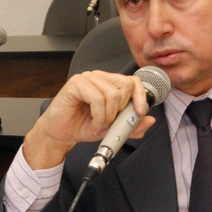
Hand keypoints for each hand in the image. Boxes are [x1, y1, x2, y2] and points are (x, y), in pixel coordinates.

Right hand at [23, 71, 155, 169]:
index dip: (140, 96)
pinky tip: (94, 124)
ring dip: (108, 117)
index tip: (141, 112)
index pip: (133, 82)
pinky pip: (97, 99)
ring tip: (100, 126)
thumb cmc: (84, 126)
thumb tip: (150, 120)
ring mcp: (88, 78)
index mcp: (110, 84)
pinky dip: (99, 116)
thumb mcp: (114, 129)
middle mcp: (100, 78)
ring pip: (112, 95)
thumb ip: (132, 125)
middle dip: (121, 110)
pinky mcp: (76, 83)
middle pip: (125, 87)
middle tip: (111, 122)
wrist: (62, 133)